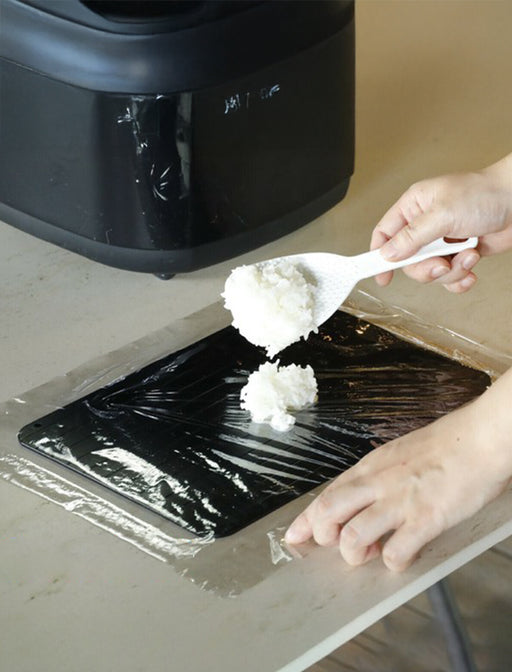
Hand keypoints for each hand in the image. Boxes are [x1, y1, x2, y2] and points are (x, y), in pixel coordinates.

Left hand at [285, 368, 511, 570]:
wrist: (479, 439)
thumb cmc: (446, 445)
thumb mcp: (398, 454)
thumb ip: (378, 477)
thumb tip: (366, 500)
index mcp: (370, 466)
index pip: (326, 494)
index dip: (305, 519)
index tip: (294, 535)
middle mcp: (378, 482)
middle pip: (327, 511)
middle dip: (322, 535)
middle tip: (338, 544)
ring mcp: (399, 502)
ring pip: (352, 536)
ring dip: (355, 554)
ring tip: (372, 552)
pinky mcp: (425, 519)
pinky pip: (396, 553)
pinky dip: (394, 563)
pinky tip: (403, 555)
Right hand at [371, 153, 511, 292]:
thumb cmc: (485, 194)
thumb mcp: (442, 214)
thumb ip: (412, 236)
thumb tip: (388, 254)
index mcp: (414, 207)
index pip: (385, 234)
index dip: (379, 256)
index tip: (380, 276)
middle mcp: (425, 225)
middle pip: (408, 261)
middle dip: (427, 268)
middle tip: (442, 263)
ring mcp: (443, 241)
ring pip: (430, 271)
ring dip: (451, 271)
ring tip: (468, 256)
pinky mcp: (460, 254)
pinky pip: (449, 277)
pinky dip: (461, 277)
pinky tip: (471, 267)